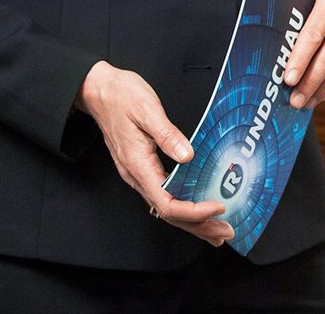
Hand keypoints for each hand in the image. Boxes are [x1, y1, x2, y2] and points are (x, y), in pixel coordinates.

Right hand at [76, 60, 232, 246]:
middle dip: (198, 225)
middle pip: (169, 214)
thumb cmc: (121, 96)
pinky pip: (164, 196)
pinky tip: (197, 209)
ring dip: (193, 222)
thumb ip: (168, 134)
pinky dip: (184, 207)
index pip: (168, 203)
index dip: (194, 210)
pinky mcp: (143, 168)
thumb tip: (189, 155)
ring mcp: (139, 174)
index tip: (218, 206)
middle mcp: (137, 176)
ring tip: (216, 230)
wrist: (99, 91)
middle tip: (225, 232)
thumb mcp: (147, 109)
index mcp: (138, 165)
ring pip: (166, 208)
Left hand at [284, 0, 324, 109]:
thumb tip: (282, 60)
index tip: (288, 81)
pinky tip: (324, 89)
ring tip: (308, 101)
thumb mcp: (316, 0)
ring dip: (324, 87)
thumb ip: (302, 24)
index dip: (300, 59)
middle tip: (296, 100)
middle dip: (311, 81)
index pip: (314, 34)